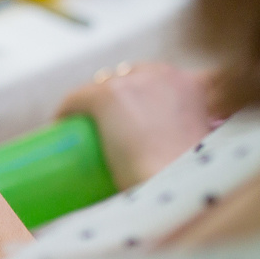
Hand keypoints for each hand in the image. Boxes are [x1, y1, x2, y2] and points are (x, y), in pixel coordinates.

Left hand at [58, 62, 217, 189]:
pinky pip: (77, 98)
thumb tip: (170, 160)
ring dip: (92, 103)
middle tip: (106, 125)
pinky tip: (60, 124)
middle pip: (127, 76)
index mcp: (191, 85)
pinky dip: (67, 111)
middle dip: (116, 96)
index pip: (156, 79)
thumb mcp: (199, 151)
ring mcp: (133, 83)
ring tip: (82, 126)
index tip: (129, 118)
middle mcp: (164, 75)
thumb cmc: (187, 180)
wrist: (174, 184)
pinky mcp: (105, 95)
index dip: (139, 96)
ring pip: (102, 85)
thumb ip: (188, 144)